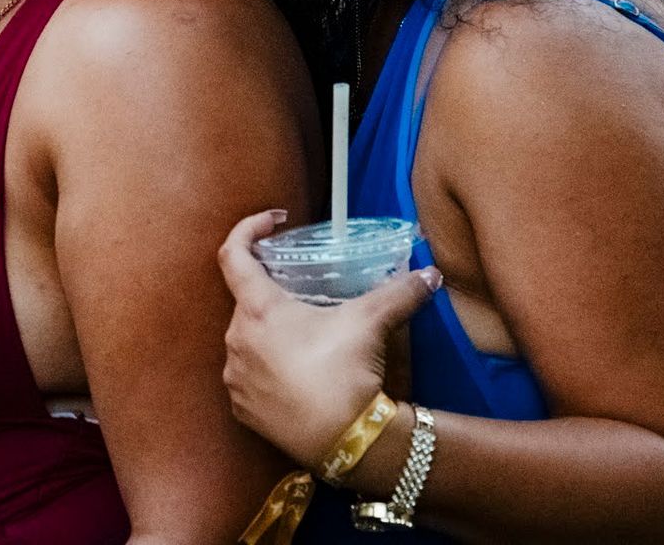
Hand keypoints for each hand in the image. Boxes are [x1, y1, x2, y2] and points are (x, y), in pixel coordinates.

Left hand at [217, 210, 439, 467]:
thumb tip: (431, 275)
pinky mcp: (243, 410)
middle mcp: (236, 341)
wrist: (345, 443)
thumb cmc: (346, 373)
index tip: (273, 221)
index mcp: (258, 311)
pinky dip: (267, 368)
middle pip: (245, 300)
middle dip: (271, 291)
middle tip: (302, 290)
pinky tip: (297, 373)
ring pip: (246, 340)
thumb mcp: (371, 322)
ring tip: (304, 335)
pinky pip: (249, 377)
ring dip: (269, 332)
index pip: (233, 254)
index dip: (247, 229)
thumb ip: (399, 291)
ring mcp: (236, 379)